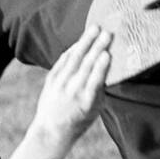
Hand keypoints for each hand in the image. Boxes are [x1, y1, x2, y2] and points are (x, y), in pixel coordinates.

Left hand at [31, 25, 111, 148]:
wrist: (51, 130)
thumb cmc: (80, 119)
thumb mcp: (94, 110)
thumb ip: (99, 90)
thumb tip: (107, 67)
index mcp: (86, 103)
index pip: (94, 82)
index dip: (101, 68)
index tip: (108, 54)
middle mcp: (72, 92)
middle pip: (85, 66)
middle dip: (96, 48)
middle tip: (107, 33)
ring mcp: (60, 85)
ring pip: (74, 59)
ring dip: (85, 42)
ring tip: (95, 29)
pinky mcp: (51, 79)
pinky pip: (63, 60)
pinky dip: (72, 49)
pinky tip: (81, 40)